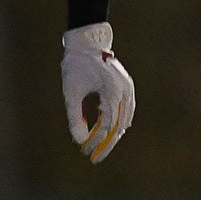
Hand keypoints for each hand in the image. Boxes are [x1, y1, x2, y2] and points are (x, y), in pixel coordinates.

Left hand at [61, 22, 134, 162]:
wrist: (87, 41)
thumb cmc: (76, 65)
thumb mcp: (71, 92)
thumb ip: (75, 117)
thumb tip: (80, 140)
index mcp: (112, 93)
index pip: (107, 127)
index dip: (96, 143)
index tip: (86, 153)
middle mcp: (125, 92)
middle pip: (119, 127)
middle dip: (106, 144)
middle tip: (94, 158)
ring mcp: (128, 88)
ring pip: (125, 119)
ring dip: (112, 134)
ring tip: (100, 146)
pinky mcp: (126, 85)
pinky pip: (125, 110)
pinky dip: (116, 122)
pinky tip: (105, 130)